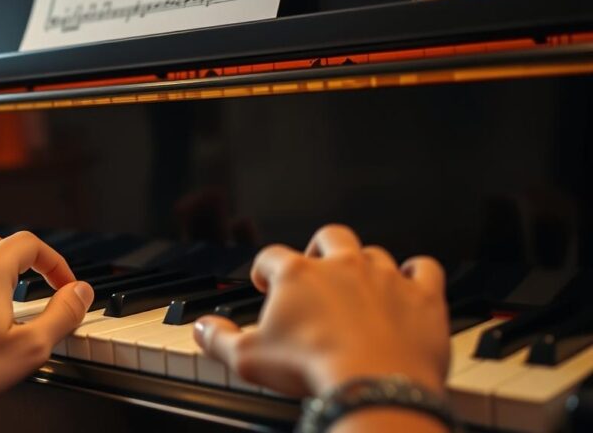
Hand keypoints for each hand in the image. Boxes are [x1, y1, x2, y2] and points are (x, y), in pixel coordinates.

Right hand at [194, 224, 449, 397]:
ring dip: (365, 265)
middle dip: (320, 249)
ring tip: (359, 284)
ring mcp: (384, 277)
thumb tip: (199, 329)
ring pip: (373, 253)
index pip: (272, 257)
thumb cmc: (310, 368)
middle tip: (315, 270)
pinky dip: (416, 273)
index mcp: (297, 275)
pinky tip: (410, 284)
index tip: (264, 282)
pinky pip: (423, 268)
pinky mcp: (422, 296)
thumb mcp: (248, 360)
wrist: (373, 385)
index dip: (265, 268)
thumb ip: (220, 340)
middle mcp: (341, 265)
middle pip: (328, 237)